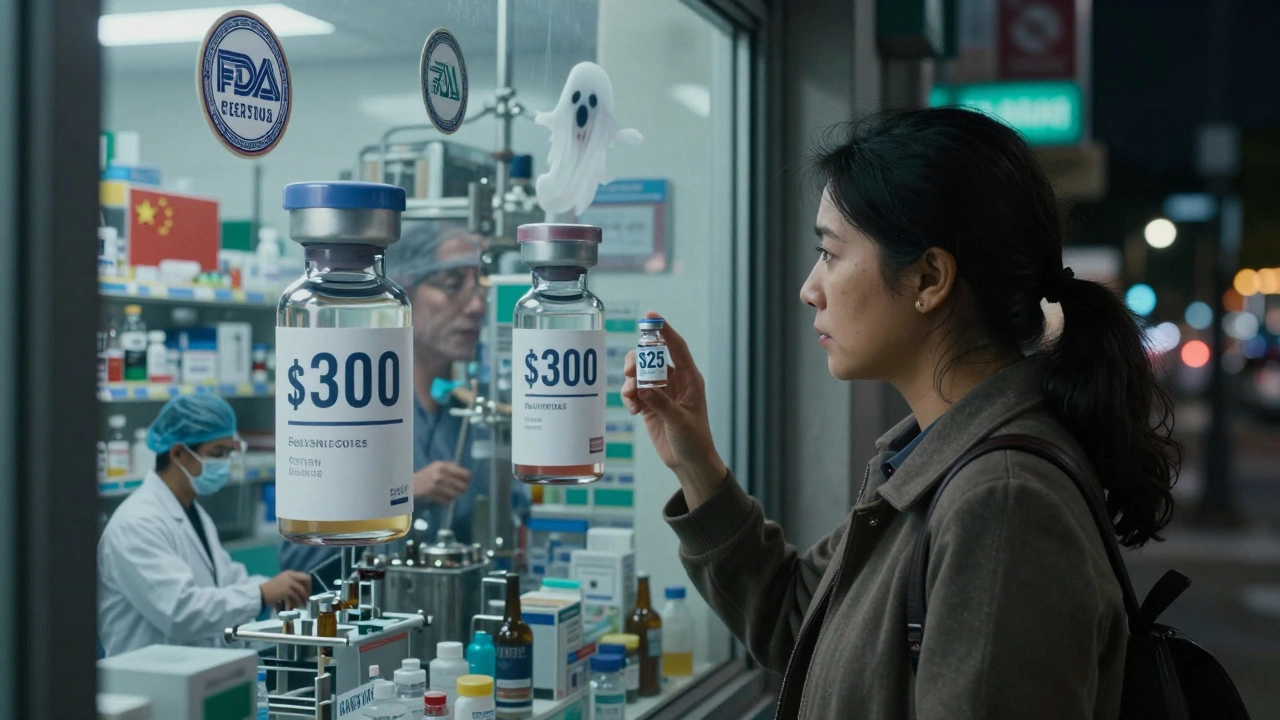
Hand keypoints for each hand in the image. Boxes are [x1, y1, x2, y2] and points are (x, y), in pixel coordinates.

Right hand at [260, 571, 310, 609]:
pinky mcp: (287, 591)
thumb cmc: (271, 589)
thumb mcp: (283, 582)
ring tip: (301, 605)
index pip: (305, 576)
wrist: (260, 594)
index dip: (308, 585)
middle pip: (307, 580)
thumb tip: (304, 591)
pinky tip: (295, 606)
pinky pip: (296, 597)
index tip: (307, 593)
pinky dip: (297, 603)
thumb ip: (292, 583)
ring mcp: (289, 583)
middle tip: (306, 598)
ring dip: (303, 599)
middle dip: (308, 590)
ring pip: (302, 591)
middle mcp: (290, 576)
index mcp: (290, 573)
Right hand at [412, 461, 471, 503]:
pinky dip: (446, 501)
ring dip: (453, 496)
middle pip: (463, 486)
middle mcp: (440, 474)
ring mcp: (436, 485)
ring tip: (448, 494)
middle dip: (462, 489)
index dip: (467, 479)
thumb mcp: (436, 467)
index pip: (465, 474)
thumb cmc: (425, 476)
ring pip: (455, 495)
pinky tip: (442, 498)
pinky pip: (447, 501)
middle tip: (458, 490)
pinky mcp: (432, 495)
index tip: (465, 481)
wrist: (409, 485)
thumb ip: (451, 467)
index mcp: (443, 466)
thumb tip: (466, 473)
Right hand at [621, 312, 726, 509]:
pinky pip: (634, 393)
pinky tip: (634, 411)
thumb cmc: (694, 440)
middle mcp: (675, 382)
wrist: (689, 462)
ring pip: (639, 375)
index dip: (664, 331)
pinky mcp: (649, 406)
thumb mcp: (680, 421)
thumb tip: (642, 389)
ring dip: (631, 382)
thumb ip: (661, 404)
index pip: (676, 348)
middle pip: (651, 358)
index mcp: (689, 379)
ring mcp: (661, 393)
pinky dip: (630, 399)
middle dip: (637, 361)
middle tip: (630, 371)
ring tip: (632, 397)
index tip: (651, 316)